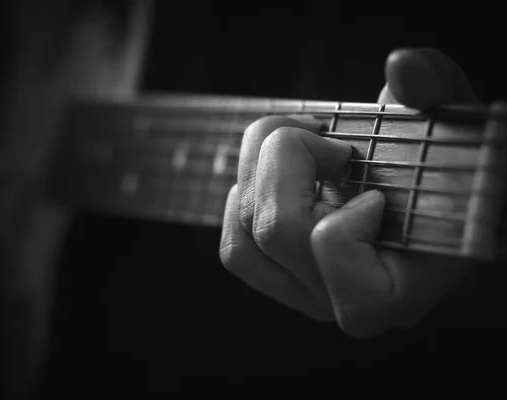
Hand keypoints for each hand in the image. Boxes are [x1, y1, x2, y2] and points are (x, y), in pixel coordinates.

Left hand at [219, 48, 478, 337]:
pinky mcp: (282, 282)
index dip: (342, 202)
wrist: (431, 203)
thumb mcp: (449, 125)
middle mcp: (345, 303)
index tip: (371, 186)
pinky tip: (278, 177)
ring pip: (244, 237)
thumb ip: (434, 90)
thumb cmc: (445, 173)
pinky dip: (243, 199)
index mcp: (401, 284)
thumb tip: (401, 67)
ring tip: (301, 147)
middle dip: (287, 155)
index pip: (333, 248)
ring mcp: (308, 296)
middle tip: (326, 140)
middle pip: (274, 230)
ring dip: (259, 169)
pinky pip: (236, 248)